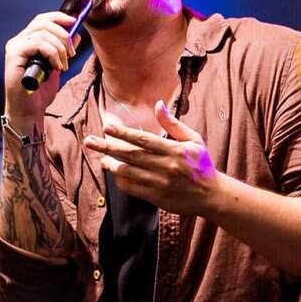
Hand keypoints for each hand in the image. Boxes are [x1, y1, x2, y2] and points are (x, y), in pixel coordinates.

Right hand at [3, 11, 82, 119]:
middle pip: (43, 22)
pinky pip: (38, 44)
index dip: (59, 17)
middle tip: (72, 53)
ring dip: (60, 48)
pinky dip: (52, 53)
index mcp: (27, 41)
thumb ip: (63, 51)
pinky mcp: (13, 56)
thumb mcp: (57, 67)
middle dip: (63, 34)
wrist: (29, 111)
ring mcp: (14, 48)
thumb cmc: (39, 92)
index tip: (74, 22)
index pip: (42, 19)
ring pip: (43, 33)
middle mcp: (18, 41)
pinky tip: (56, 67)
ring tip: (63, 65)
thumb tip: (76, 35)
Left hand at [83, 101, 219, 216]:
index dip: (124, 133)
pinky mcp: (156, 197)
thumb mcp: (194, 140)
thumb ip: (173, 124)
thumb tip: (158, 104)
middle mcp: (165, 167)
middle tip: (89, 141)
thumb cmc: (202, 164)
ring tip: (101, 158)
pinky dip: (121, 180)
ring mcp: (159, 184)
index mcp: (175, 151)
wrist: (211, 196)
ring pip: (128, 173)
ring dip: (111, 165)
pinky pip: (132, 188)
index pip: (144, 140)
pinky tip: (115, 173)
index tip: (107, 127)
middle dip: (108, 148)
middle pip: (130, 155)